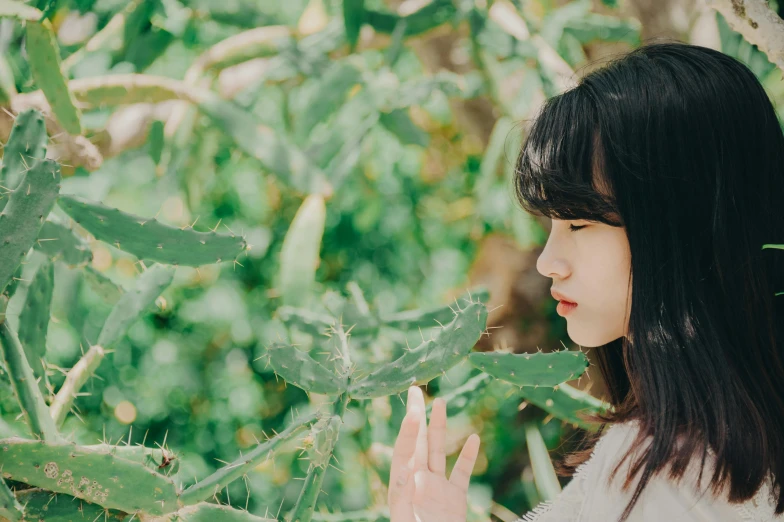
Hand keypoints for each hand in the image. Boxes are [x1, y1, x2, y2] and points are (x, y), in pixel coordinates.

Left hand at [388, 385, 480, 521]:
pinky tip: (473, 438)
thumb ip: (416, 501)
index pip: (405, 452)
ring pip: (437, 453)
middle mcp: (418, 485)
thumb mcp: (413, 520)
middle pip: (417, 444)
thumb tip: (420, 477)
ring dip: (439, 428)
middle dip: (416, 416)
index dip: (409, 429)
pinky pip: (460, 474)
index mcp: (403, 490)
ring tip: (441, 402)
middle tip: (415, 389)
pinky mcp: (453, 501)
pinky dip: (466, 456)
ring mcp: (436, 491)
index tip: (413, 408)